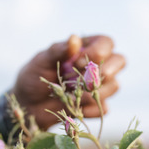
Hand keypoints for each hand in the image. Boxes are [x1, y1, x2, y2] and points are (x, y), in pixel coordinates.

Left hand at [11, 34, 125, 129]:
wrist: (28, 104)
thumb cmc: (34, 76)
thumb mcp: (42, 61)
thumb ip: (58, 51)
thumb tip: (74, 39)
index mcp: (86, 47)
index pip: (106, 43)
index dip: (97, 53)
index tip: (75, 62)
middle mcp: (97, 64)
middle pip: (120, 61)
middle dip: (103, 72)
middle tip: (82, 81)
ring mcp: (99, 86)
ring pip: (114, 86)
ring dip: (93, 92)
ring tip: (70, 95)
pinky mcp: (96, 105)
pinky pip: (104, 108)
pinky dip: (88, 110)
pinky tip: (73, 109)